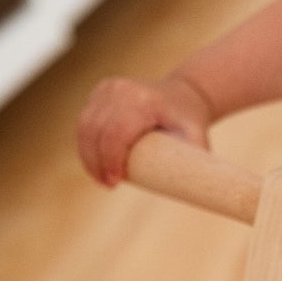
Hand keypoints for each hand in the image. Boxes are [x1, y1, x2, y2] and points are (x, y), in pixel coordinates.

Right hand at [76, 72, 212, 187]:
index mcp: (144, 100)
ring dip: (87, 155)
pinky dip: (86, 143)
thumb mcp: (196, 139)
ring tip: (101, 178)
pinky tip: (94, 162)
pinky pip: (85, 120)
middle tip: (107, 185)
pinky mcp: (100, 91)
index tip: (115, 182)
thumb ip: (195, 163)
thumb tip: (192, 192)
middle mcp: (122, 90)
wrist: (184, 94)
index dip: (111, 160)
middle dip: (96, 162)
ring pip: (85, 126)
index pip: (117, 132)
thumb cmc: (189, 121)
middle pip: (96, 130)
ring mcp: (108, 88)